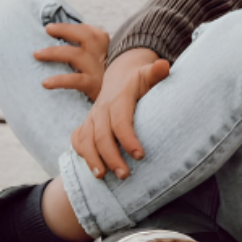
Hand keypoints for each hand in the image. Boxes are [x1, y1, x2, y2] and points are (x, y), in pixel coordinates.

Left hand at [36, 22, 109, 101]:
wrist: (122, 100)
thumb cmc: (105, 80)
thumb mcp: (102, 62)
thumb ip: (89, 52)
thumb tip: (62, 42)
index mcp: (107, 47)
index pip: (90, 31)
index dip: (71, 27)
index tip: (52, 28)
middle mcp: (103, 55)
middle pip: (86, 36)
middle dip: (65, 29)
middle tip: (48, 29)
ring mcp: (98, 70)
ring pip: (75, 55)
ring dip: (53, 52)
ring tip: (37, 54)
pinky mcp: (94, 85)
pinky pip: (74, 80)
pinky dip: (59, 80)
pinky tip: (45, 83)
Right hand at [71, 48, 168, 179]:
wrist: (121, 74)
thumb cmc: (140, 79)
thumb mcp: (148, 73)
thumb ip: (156, 72)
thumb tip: (164, 65)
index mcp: (119, 99)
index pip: (121, 121)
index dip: (128, 139)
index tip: (141, 155)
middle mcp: (102, 108)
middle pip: (102, 135)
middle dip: (111, 157)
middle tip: (125, 175)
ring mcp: (92, 116)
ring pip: (86, 139)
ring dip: (92, 159)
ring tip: (102, 176)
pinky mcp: (87, 123)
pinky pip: (78, 139)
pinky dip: (82, 153)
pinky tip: (92, 167)